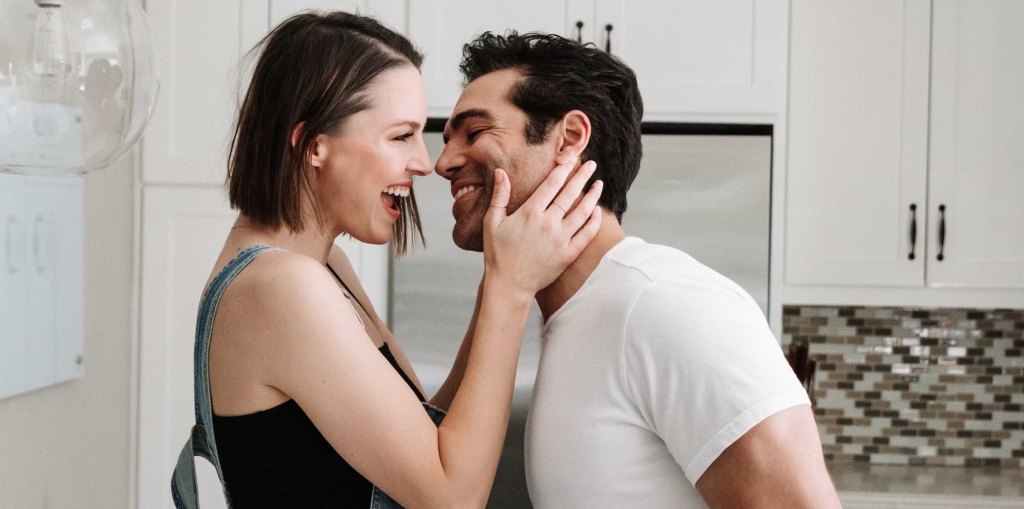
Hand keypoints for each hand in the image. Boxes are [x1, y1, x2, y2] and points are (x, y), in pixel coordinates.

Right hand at [482, 153, 603, 295]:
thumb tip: (501, 172)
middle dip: (582, 176)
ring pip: (582, 212)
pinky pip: (586, 235)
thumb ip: (499, 196)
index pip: (552, 184)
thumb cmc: (498, 253)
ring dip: (592, 196)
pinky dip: (594, 222)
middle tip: (591, 164)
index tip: (572, 159)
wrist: (509, 284)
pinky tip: (597, 212)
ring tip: (599, 184)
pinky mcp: (568, 254)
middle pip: (570, 194)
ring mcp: (560, 239)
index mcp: (530, 213)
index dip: (563, 169)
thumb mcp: (492, 222)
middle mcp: (548, 223)